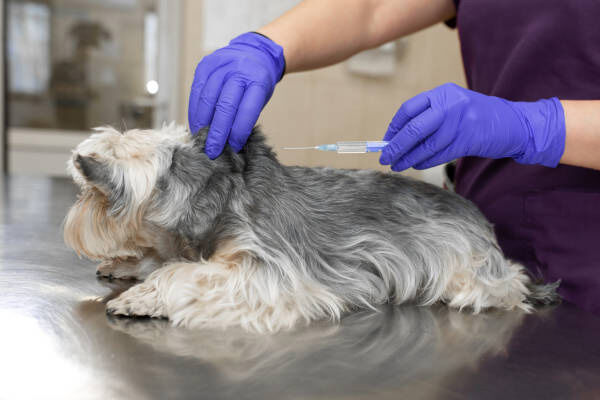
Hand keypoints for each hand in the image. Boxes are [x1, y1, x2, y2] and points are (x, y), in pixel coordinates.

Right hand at [188, 32, 284, 158]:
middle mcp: (238, 71)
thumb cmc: (257, 80)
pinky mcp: (205, 65)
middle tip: (213, 150)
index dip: (239, 131)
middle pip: (225, 106)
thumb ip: (247, 115)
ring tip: (202, 139)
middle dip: (218, 132)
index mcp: (258, 80)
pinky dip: (195, 111)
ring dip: (203, 123)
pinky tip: (196, 124)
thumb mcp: (261, 96)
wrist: (254, 52)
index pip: (247, 110)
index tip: (234, 146)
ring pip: (207, 99)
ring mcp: (220, 66)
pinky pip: (197, 92)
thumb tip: (231, 142)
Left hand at [379, 83, 565, 170]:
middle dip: (396, 146)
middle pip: (414, 128)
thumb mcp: (452, 106)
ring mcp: (460, 122)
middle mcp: (450, 104)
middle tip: (385, 157)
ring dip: (408, 158)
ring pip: (425, 145)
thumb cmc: (476, 117)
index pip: (409, 109)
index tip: (385, 141)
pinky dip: (424, 162)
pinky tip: (416, 165)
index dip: (394, 127)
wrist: (514, 123)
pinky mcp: (467, 140)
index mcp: (442, 93)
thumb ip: (428, 117)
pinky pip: (438, 154)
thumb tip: (396, 138)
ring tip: (397, 166)